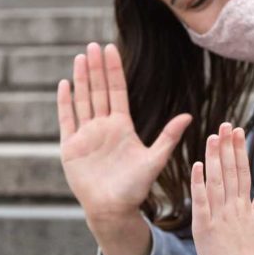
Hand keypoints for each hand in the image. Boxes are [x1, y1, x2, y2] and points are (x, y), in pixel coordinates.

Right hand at [57, 42, 191, 224]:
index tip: (111, 48)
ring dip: (81, 79)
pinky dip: (64, 102)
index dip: (113, 70)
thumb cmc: (135, 188)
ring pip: (82, 100)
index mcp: (122, 127)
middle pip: (98, 91)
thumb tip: (189, 116)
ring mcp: (85, 135)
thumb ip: (168, 137)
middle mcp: (102, 127)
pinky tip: (64, 84)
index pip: (117, 91)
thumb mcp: (155, 160)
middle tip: (93, 45)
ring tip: (80, 57)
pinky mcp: (71, 147)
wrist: (112, 209)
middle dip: (96, 68)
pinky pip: (66, 120)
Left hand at [191, 123, 253, 254]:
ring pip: (216, 182)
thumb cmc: (248, 252)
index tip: (237, 130)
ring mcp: (220, 216)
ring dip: (214, 158)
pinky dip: (199, 183)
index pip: (242, 171)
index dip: (239, 149)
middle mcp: (234, 207)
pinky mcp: (205, 226)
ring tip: (212, 137)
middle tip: (225, 124)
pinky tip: (198, 165)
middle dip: (227, 147)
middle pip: (230, 171)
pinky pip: (201, 201)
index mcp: (245, 205)